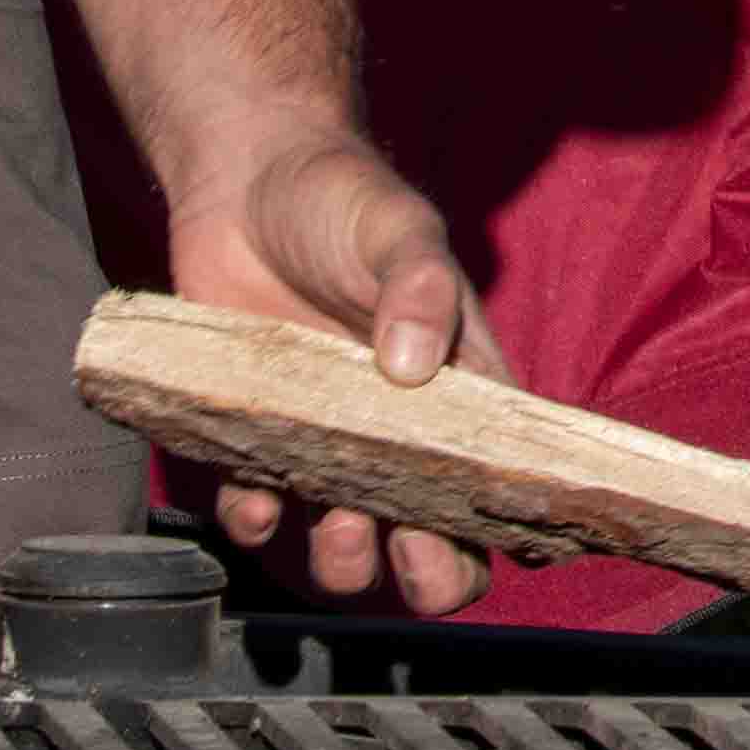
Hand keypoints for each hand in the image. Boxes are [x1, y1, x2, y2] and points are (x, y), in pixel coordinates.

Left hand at [164, 127, 493, 613]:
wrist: (242, 177)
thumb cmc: (340, 197)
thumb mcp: (398, 227)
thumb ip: (420, 284)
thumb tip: (415, 365)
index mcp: (456, 389)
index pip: (498, 481)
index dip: (506, 530)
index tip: (499, 545)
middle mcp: (398, 431)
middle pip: (433, 539)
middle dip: (429, 572)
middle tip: (409, 553)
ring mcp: (327, 441)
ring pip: (349, 542)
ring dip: (347, 559)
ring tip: (338, 526)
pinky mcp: (256, 437)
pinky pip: (261, 507)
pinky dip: (259, 520)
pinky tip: (256, 498)